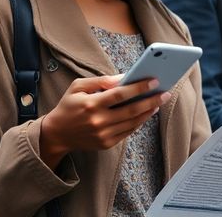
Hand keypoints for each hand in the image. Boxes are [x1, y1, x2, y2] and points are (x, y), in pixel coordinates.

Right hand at [40, 75, 169, 167]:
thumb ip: (100, 81)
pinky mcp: (106, 144)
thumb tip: (123, 78)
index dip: (138, 87)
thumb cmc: (68, 106)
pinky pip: (128, 132)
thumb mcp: (78, 87)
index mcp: (91, 104)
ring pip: (132, 123)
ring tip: (158, 102)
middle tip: (164, 93)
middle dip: (151, 100)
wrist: (57, 134)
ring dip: (148, 112)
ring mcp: (103, 135)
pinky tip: (146, 113)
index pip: (120, 94)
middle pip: (131, 110)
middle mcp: (98, 121)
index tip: (153, 81)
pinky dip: (139, 122)